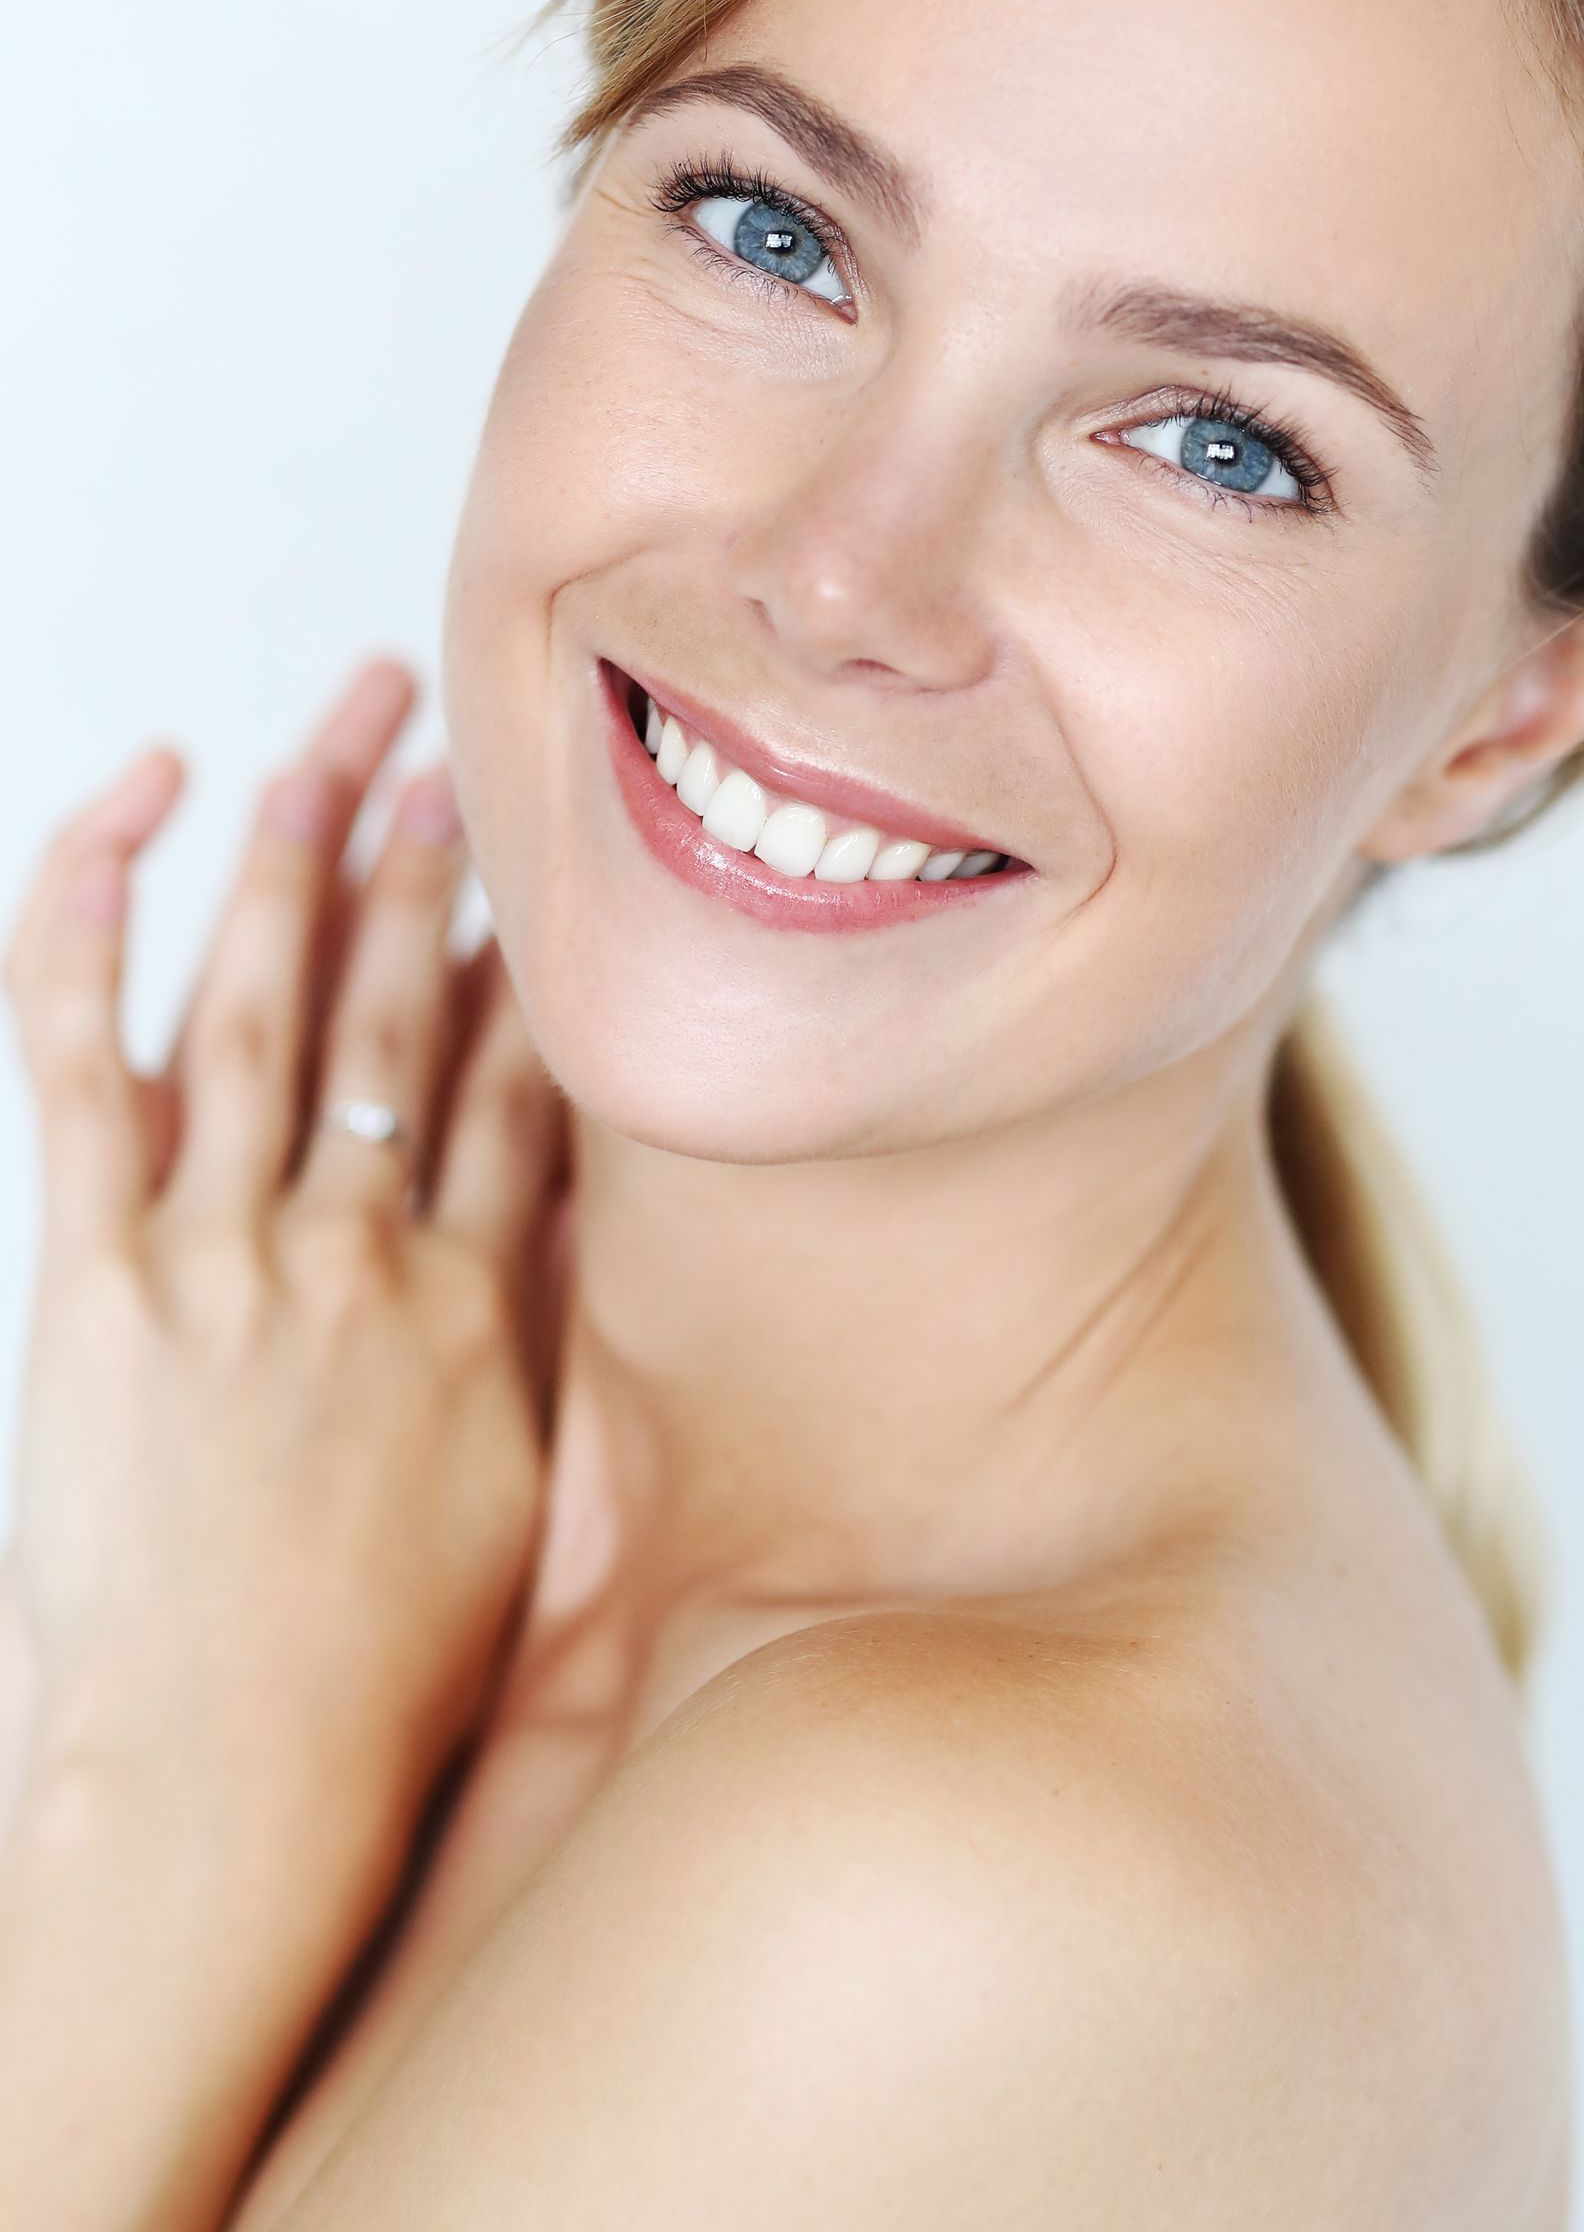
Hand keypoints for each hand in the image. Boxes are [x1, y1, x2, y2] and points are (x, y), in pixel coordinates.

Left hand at [0, 662, 567, 2229]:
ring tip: (325, 737)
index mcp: (481, 1312)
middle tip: (450, 744)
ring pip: (268, 1001)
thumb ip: (538, 1361)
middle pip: (407, 1009)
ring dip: (299, 850)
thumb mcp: (517, 1517)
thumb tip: (556, 1256)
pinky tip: (126, 813)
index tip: (545, 872)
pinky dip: (90, 917)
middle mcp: (367, 1255)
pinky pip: (83, 1057)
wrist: (236, 1789)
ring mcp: (230, 1256)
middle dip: (429, 859)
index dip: (527, 963)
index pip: (515, 1086)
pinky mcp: (100, 1277)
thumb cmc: (377, 1688)